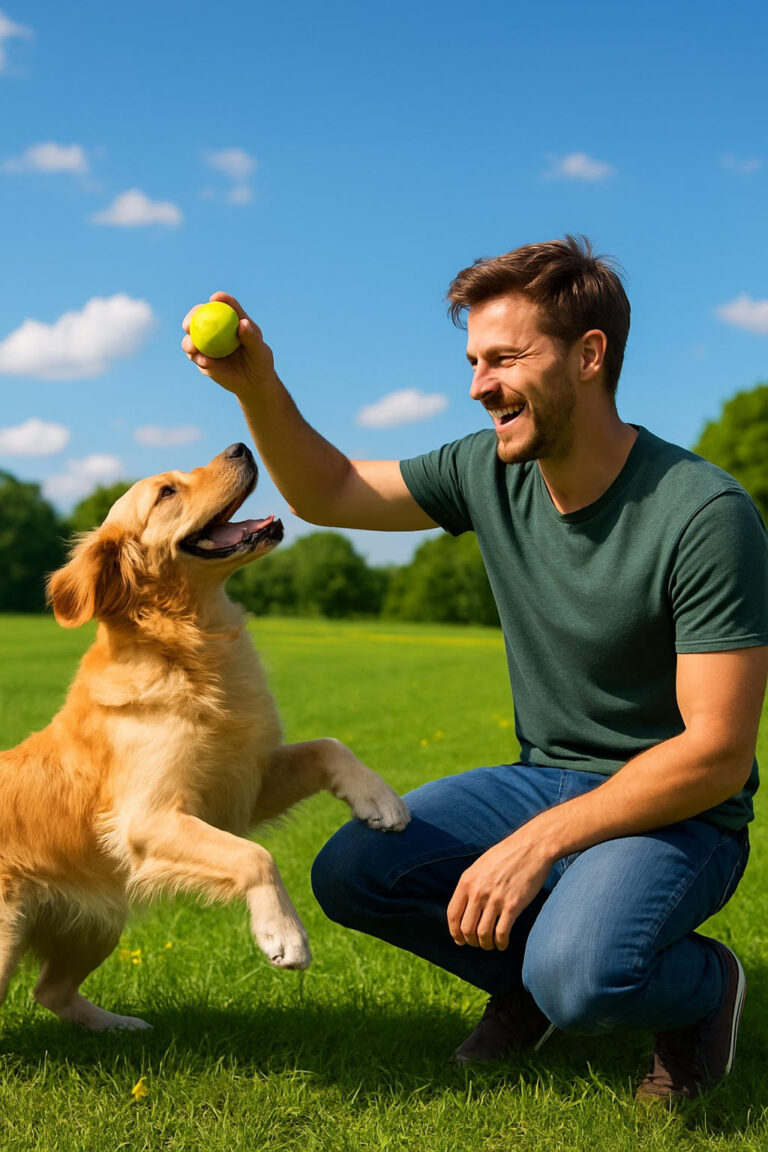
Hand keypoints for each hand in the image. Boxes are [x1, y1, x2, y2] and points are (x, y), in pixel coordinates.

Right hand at [181, 291, 276, 397]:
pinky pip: (196, 357)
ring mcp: (206, 344)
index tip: (215, 298)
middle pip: (199, 317)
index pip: (224, 305)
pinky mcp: (202, 359)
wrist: (253, 383)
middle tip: (190, 324)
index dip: (219, 299)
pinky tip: (205, 363)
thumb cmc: (259, 362)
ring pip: (191, 339)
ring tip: (193, 348)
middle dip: (192, 317)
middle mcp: (215, 329)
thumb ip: (252, 338)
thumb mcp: (260, 351)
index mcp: (231, 320)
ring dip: (189, 342)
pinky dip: (198, 359)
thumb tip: (242, 324)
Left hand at [447, 829, 554, 950]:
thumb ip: (471, 884)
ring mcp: (495, 899)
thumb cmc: (506, 855)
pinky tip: (503, 943)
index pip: (453, 914)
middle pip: (466, 928)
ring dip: (486, 944)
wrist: (531, 847)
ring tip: (491, 944)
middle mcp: (478, 892)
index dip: (455, 932)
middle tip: (478, 943)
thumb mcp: (480, 865)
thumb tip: (465, 908)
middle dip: (471, 941)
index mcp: (467, 881)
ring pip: (483, 934)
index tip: (460, 939)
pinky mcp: (513, 906)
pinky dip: (501, 943)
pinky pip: (501, 933)